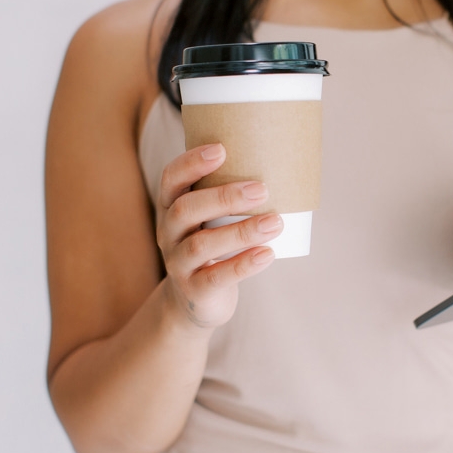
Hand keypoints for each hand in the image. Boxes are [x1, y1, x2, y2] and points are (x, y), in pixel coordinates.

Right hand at [156, 143, 282, 328]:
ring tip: (275, 222)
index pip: (171, 179)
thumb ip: (232, 195)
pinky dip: (244, 264)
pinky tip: (268, 254)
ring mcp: (178, 264)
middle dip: (224, 197)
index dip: (191, 163)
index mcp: (172, 208)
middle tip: (261, 189)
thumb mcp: (213, 219)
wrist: (196, 302)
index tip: (221, 150)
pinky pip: (216, 277)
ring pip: (202, 245)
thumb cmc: (214, 246)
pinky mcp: (195, 291)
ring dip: (241, 232)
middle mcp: (168, 233)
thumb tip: (283, 160)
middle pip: (186, 210)